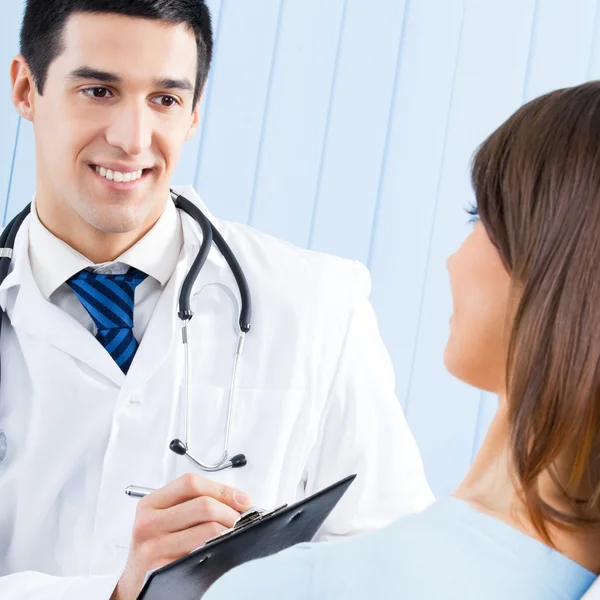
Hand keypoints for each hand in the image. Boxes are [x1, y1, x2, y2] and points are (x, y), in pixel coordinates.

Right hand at [111, 473, 251, 599]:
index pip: (191, 483)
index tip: (241, 499)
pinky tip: (222, 551)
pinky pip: (203, 555)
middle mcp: (147, 523)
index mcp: (150, 504)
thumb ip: (193, 503)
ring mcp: (154, 548)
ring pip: (208, 530)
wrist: (137, 585)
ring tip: (234, 536)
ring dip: (230, 532)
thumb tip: (238, 500)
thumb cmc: (157, 548)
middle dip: (231, 512)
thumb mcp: (165, 520)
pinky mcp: (163, 570)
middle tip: (241, 521)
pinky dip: (220, 551)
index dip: (222, 489)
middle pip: (203, 505)